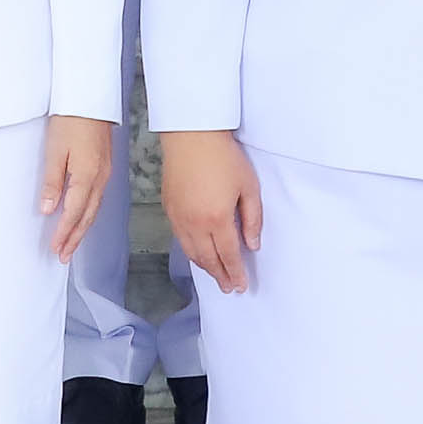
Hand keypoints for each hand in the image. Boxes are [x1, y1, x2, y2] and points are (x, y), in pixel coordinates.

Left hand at [39, 116, 116, 262]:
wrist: (90, 98)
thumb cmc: (71, 120)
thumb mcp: (55, 151)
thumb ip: (53, 182)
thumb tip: (49, 208)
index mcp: (87, 175)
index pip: (74, 212)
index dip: (65, 233)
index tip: (55, 248)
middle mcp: (100, 178)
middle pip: (88, 216)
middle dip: (75, 238)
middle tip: (64, 256)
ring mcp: (105, 173)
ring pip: (94, 209)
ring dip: (83, 228)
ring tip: (72, 243)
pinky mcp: (105, 166)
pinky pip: (98, 198)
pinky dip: (89, 213)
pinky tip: (83, 217)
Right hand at [162, 129, 263, 295]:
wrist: (191, 136)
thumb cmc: (223, 157)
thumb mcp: (248, 187)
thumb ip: (252, 219)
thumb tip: (252, 244)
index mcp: (217, 219)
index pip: (228, 255)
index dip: (235, 272)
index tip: (240, 285)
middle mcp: (195, 223)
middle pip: (208, 259)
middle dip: (220, 276)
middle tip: (229, 288)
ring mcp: (179, 217)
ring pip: (192, 253)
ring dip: (205, 267)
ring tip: (216, 275)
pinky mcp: (169, 209)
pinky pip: (181, 239)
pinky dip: (191, 252)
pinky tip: (199, 254)